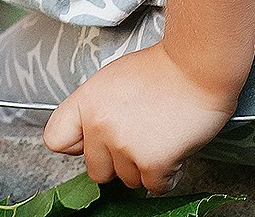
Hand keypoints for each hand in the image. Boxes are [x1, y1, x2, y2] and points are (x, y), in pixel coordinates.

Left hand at [41, 45, 238, 193]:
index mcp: (86, 101)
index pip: (56, 140)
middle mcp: (99, 125)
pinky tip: (173, 150)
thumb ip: (96, 108)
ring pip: (128, 181)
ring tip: (160, 138)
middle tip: (139, 139)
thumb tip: (89, 136)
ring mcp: (124, 145)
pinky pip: (155, 187)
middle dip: (118, 162)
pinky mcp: (152, 162)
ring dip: (145, 167)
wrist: (199, 67)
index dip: (77, 147)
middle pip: (97, 171)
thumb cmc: (163, 69)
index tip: (92, 144)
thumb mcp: (113, 79)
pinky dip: (167, 175)